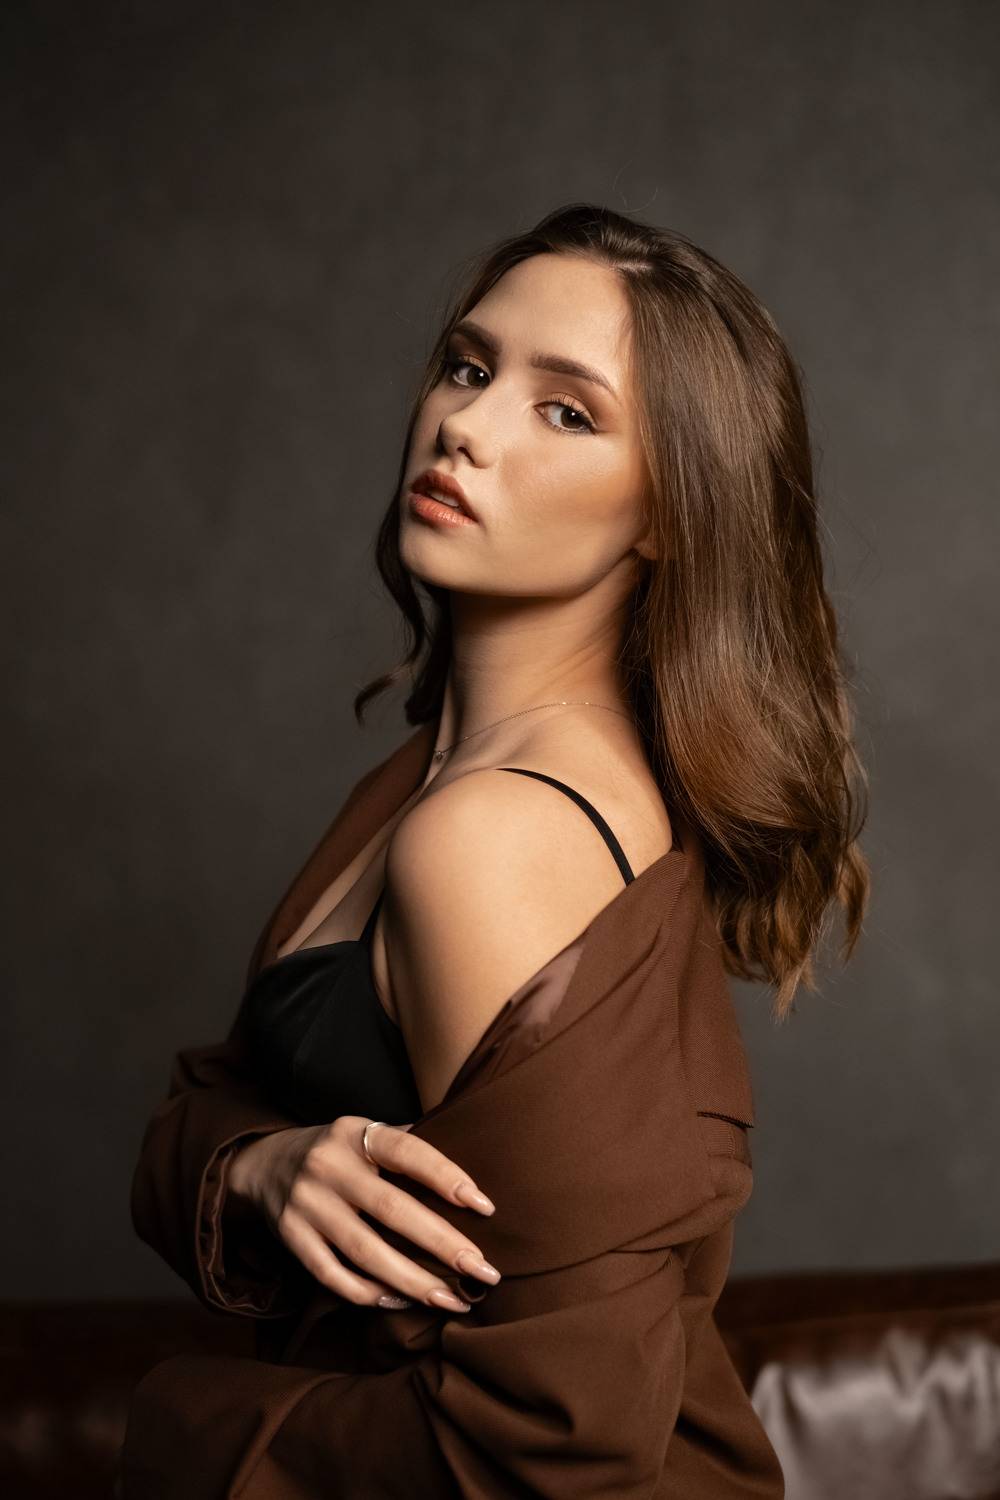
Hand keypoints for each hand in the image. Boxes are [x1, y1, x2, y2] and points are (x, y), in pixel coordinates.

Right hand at [226, 1116, 499, 1312]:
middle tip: (485, 1270)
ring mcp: (307, 1204)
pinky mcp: (291, 1238)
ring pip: (365, 1252)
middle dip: (443, 1244)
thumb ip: (406, 1143)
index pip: (407, 1151)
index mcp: (355, 1133)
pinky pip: (333, 1275)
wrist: (263, 1163)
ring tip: (453, 1300)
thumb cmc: (337, 1151)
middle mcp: (328, 1166)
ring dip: (414, 1281)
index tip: (485, 1207)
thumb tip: (469, 1156)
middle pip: (392, 1209)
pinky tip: (402, 1301)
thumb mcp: (364, 1131)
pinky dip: (369, 1293)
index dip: (447, 1176)